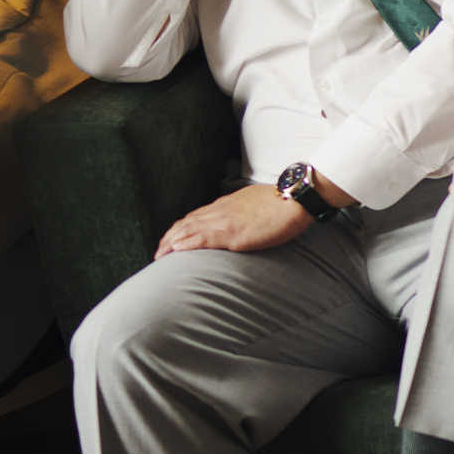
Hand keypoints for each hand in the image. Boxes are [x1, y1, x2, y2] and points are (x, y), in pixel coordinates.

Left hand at [155, 183, 313, 259]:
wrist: (294, 199)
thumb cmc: (282, 202)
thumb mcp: (256, 202)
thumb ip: (243, 211)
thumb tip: (242, 220)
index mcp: (225, 204)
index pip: (194, 216)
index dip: (179, 229)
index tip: (171, 239)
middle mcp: (220, 211)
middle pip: (185, 223)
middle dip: (168, 238)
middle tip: (158, 251)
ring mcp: (225, 222)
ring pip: (188, 231)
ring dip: (171, 243)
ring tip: (159, 255)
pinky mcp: (234, 234)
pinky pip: (204, 239)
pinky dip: (187, 244)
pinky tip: (175, 250)